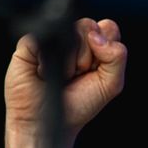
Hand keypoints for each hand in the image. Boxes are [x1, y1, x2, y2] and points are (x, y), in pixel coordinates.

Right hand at [4, 18, 127, 138]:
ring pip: (69, 31)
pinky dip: (48, 62)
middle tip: (78, 75)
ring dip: (70, 61)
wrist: (48, 120)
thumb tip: (97, 35)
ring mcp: (52, 38)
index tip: (97, 68)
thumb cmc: (78, 104)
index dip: (106, 47)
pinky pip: (46, 39)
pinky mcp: (30, 42)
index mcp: (95, 45)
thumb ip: (117, 57)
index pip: (108, 28)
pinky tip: (46, 72)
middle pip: (90, 26)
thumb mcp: (111, 84)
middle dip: (88, 57)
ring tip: (63, 75)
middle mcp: (74, 38)